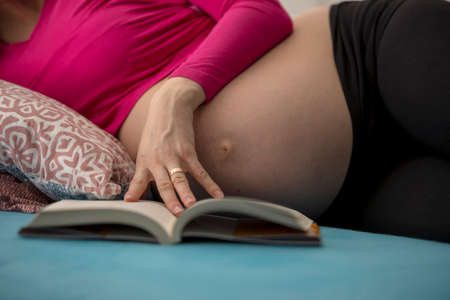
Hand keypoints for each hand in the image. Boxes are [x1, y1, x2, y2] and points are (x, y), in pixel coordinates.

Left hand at [123, 77, 223, 215]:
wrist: (169, 107)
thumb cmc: (154, 133)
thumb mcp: (143, 152)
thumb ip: (140, 176)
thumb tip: (132, 198)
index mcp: (145, 162)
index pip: (138, 180)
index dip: (135, 192)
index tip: (130, 203)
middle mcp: (158, 161)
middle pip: (163, 183)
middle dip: (169, 199)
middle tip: (175, 214)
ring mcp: (175, 156)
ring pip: (181, 178)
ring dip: (186, 193)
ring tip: (191, 206)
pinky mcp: (189, 152)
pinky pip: (200, 171)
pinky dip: (210, 184)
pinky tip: (218, 195)